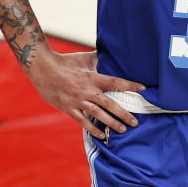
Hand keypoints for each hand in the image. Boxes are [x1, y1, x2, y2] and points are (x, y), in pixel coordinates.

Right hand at [26, 50, 145, 138]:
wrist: (43, 69)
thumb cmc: (65, 61)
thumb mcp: (85, 58)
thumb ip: (99, 58)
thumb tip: (111, 52)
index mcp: (94, 77)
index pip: (116, 82)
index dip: (131, 86)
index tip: (144, 89)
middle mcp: (88, 91)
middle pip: (110, 104)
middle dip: (124, 114)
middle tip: (135, 122)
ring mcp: (78, 101)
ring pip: (98, 115)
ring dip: (112, 123)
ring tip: (123, 130)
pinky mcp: (68, 109)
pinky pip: (82, 121)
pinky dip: (92, 129)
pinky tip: (102, 135)